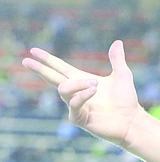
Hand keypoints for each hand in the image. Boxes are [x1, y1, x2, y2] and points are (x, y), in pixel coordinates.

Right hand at [22, 40, 143, 146]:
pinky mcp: (79, 118)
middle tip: (26, 60)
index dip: (47, 59)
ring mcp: (76, 106)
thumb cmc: (126, 100)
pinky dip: (82, 95)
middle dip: (40, 69)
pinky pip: (73, 104)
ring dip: (77, 84)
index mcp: (81, 80)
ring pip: (63, 89)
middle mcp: (76, 92)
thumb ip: (117, 59)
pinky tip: (93, 90)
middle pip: (52, 78)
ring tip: (95, 84)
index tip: (34, 50)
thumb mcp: (122, 75)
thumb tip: (118, 41)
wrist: (132, 120)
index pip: (59, 67)